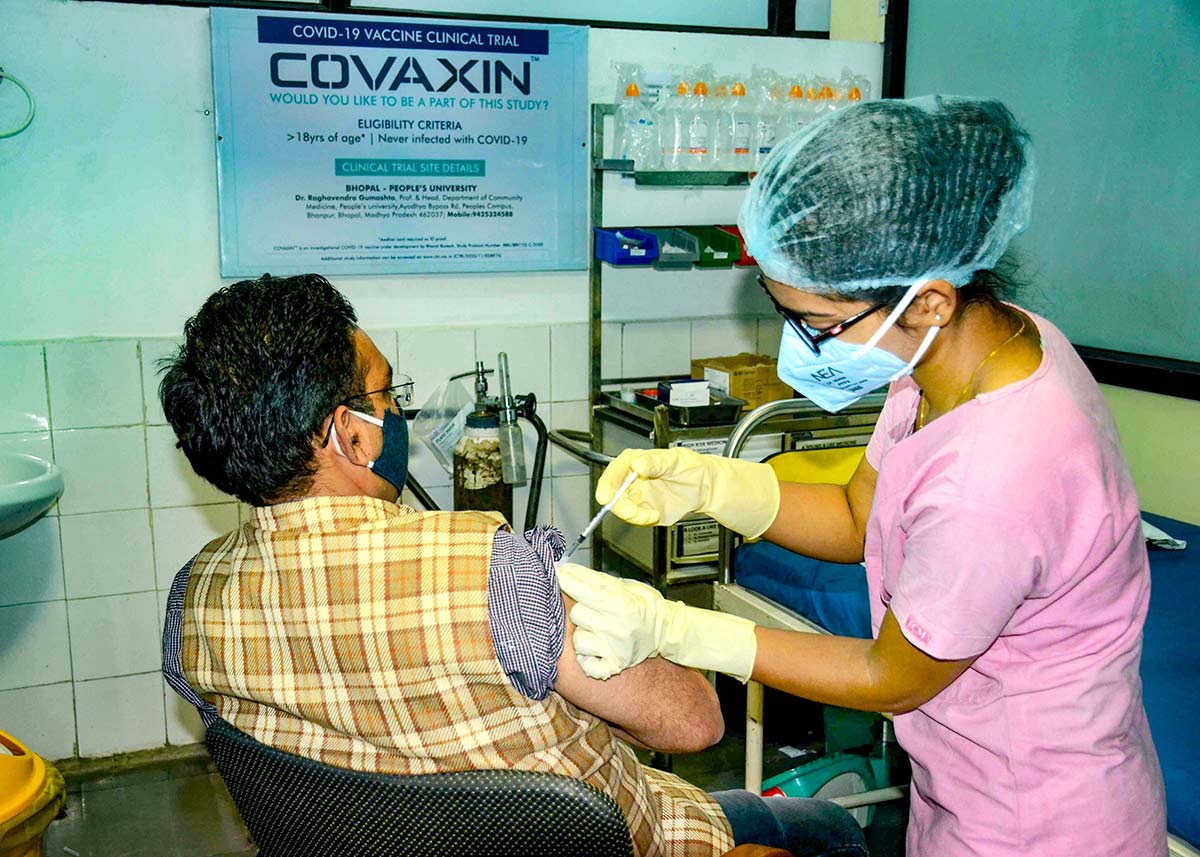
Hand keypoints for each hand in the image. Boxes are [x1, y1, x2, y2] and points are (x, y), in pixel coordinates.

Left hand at [556, 562, 758, 683]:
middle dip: (583, 609)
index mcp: (621, 604)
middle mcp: (617, 629)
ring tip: (600, 629)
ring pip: (578, 639)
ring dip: (585, 633)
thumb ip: (595, 580)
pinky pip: (586, 664)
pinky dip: (588, 657)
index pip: (580, 589)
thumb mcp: (624, 585)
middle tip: (595, 609)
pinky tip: (597, 648)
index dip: (566, 580)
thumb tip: (565, 570)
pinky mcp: (614, 666)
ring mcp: (615, 650)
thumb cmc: (645, 605)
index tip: (560, 574)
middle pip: (577, 614)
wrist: (667, 631)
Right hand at [596, 448, 781, 538]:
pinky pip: (634, 519)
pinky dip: (642, 520)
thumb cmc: (690, 468)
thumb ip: (655, 462)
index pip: (613, 471)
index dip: (606, 484)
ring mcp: (636, 495)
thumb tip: (637, 464)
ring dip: (633, 515)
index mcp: (635, 461)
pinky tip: (654, 515)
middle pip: (612, 493)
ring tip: (650, 515)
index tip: (606, 497)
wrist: (704, 488)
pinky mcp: (642, 509)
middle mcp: (631, 478)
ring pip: (621, 508)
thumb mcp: (674, 460)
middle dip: (620, 505)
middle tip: (633, 513)